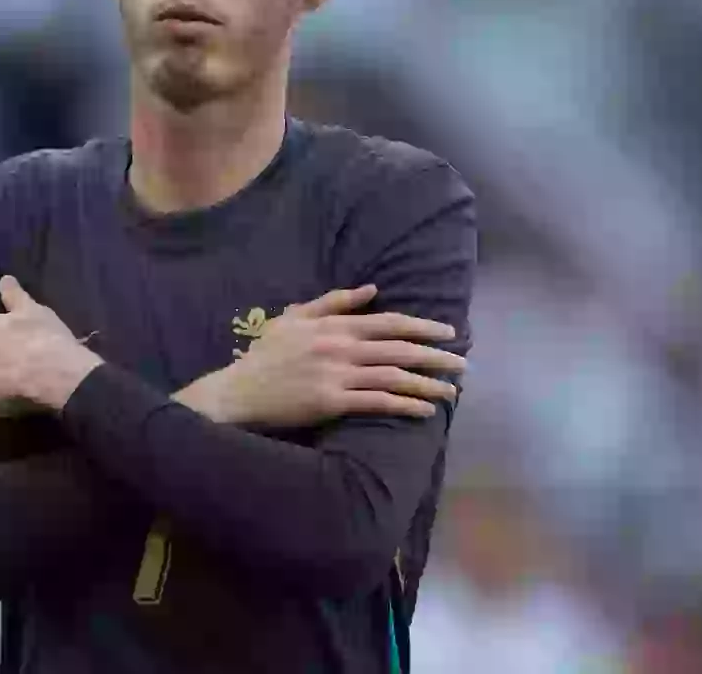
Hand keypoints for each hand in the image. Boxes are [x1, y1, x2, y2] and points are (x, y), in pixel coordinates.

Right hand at [175, 285, 463, 428]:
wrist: (238, 391)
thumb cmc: (266, 356)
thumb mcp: (294, 318)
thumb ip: (333, 302)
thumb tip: (371, 290)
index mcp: (334, 326)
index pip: (389, 322)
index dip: (423, 326)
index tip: (449, 332)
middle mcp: (340, 347)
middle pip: (400, 349)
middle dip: (436, 356)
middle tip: (462, 364)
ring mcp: (337, 375)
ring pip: (394, 377)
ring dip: (427, 385)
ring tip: (451, 392)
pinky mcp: (331, 402)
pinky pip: (377, 403)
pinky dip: (404, 405)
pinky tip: (424, 411)